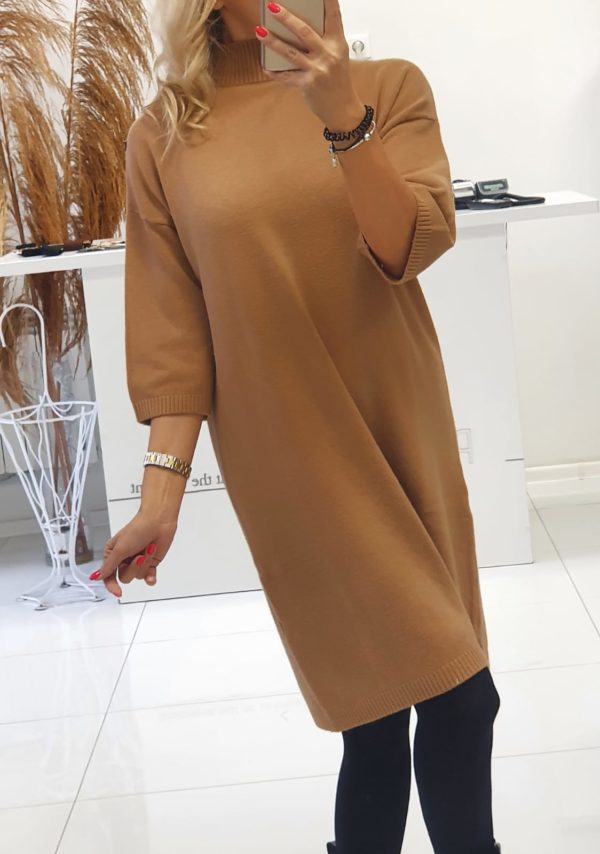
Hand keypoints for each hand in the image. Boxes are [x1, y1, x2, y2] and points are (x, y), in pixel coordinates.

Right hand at [91, 511, 177, 597]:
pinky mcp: (150, 563)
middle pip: (124, 577)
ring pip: (138, 576)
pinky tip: (152, 576)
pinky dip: (151, 576)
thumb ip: (109, 566)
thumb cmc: (138, 529)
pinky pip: (148, 577)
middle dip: (134, 568)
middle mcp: (124, 559)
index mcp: (112, 554)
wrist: (159, 522)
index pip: (108, 575)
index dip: (111, 585)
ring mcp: (137, 561)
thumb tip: (96, 577)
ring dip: (145, 564)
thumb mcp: (120, 549)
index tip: (118, 592)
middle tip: (140, 555)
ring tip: (148, 550)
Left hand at [257, 0, 364, 129]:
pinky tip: (266, 66)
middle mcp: (328, 55)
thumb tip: (301, 25)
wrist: (342, 109)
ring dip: (272, 41)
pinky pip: (286, 76)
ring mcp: (317, 70)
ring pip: (290, 52)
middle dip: (286, 18)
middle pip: (304, 32)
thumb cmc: (338, 80)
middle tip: (272, 6)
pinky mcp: (307, 84)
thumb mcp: (338, 56)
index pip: (333, 16)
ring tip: (259, 30)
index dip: (327, 0)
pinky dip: (275, 72)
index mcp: (338, 44)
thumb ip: (325, 40)